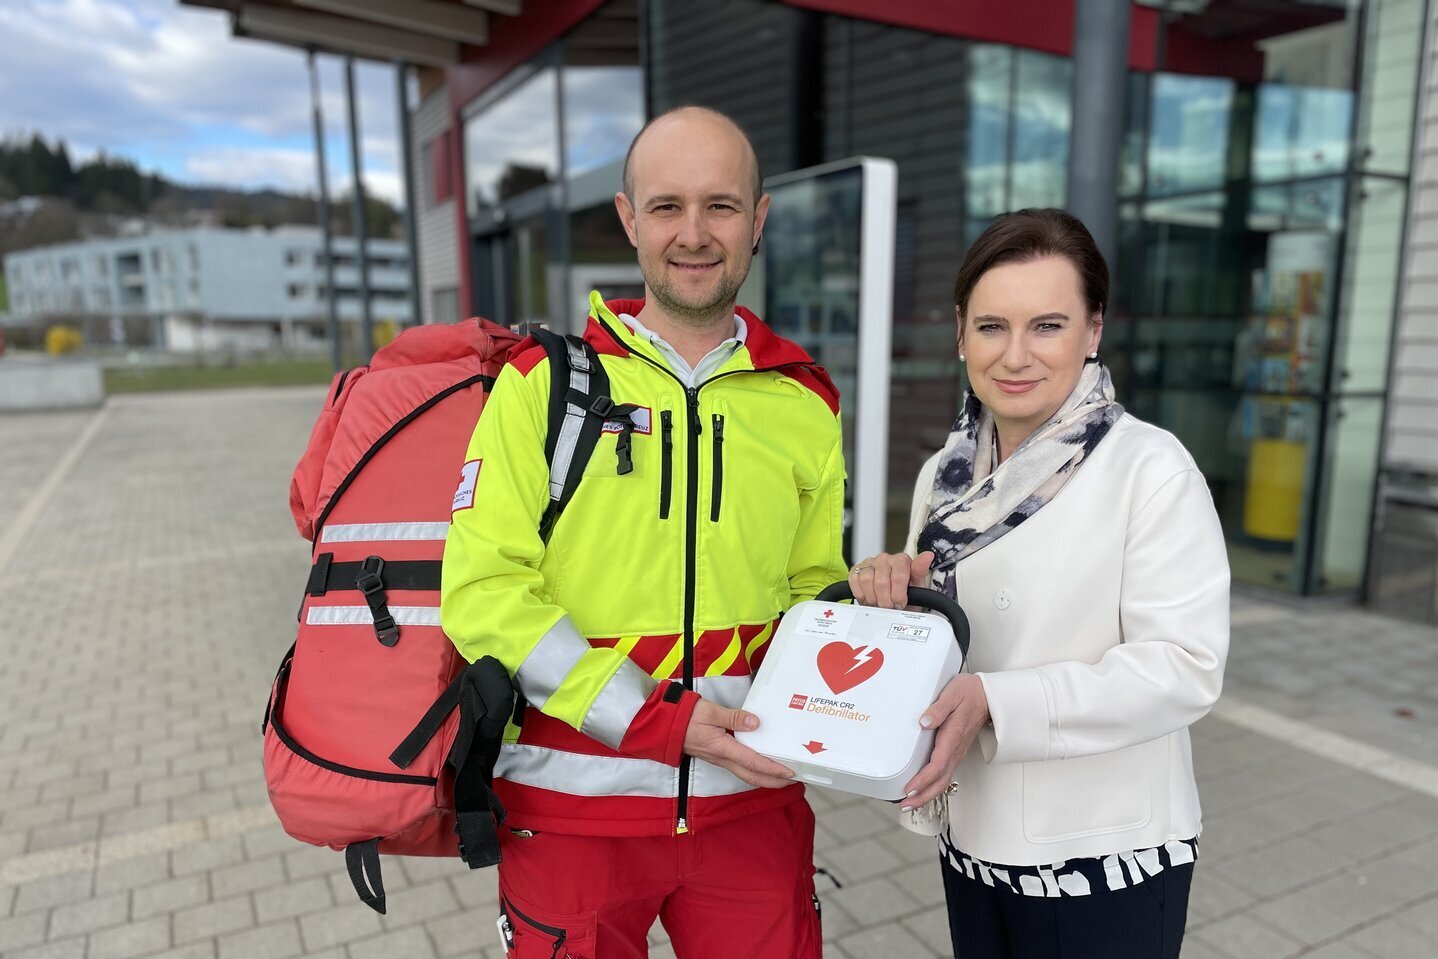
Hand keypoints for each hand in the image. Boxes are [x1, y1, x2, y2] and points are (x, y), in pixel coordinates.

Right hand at [682, 699, 794, 788]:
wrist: (666, 725)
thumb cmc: (688, 716)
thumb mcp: (710, 712)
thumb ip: (733, 717)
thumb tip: (755, 723)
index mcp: (723, 748)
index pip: (753, 762)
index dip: (772, 769)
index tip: (789, 772)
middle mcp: (724, 758)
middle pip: (752, 776)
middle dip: (773, 781)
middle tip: (793, 780)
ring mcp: (721, 759)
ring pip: (746, 775)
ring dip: (765, 778)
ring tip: (782, 776)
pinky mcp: (719, 756)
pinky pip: (740, 768)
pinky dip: (755, 771)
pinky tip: (762, 766)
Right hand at [848, 550, 934, 608]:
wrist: (891, 604)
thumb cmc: (906, 595)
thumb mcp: (917, 587)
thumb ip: (920, 571)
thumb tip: (928, 555)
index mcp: (901, 560)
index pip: (899, 575)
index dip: (899, 594)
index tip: (901, 603)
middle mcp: (884, 558)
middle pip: (882, 582)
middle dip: (886, 600)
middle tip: (889, 606)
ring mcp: (869, 563)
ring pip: (867, 580)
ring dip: (873, 597)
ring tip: (879, 603)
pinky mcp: (855, 570)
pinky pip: (855, 581)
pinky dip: (861, 594)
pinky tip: (869, 597)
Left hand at [901, 673, 988, 810]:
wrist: (988, 697)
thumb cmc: (969, 694)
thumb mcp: (952, 694)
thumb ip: (938, 709)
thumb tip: (924, 721)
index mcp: (953, 737)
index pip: (937, 765)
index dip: (923, 780)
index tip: (909, 789)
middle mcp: (955, 750)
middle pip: (940, 780)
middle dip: (923, 796)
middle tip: (905, 806)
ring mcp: (956, 753)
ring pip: (943, 780)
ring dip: (927, 794)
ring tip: (909, 804)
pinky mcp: (955, 752)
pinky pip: (944, 774)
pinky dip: (932, 786)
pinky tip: (922, 789)